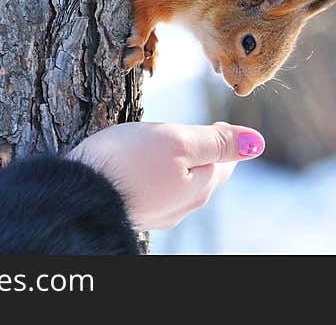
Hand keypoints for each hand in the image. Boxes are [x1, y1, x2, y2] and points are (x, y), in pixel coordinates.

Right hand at [68, 121, 264, 229]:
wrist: (77, 193)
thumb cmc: (128, 161)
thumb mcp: (178, 140)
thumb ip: (217, 142)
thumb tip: (257, 143)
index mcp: (200, 186)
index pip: (225, 161)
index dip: (225, 137)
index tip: (219, 122)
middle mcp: (183, 205)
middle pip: (206, 174)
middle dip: (208, 153)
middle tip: (208, 131)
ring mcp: (159, 211)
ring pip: (182, 183)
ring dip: (184, 164)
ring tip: (180, 146)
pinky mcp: (136, 210)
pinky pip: (159, 189)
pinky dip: (162, 173)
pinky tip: (151, 166)